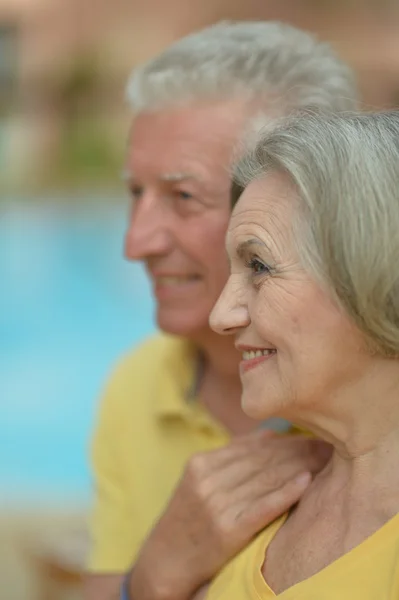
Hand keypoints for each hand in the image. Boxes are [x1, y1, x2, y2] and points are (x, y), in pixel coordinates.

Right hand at [129, 431, 330, 599]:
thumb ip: (230, 457)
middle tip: (327, 444)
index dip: (286, 440)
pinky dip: (285, 493)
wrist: (164, 561)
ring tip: (325, 459)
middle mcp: (208, 479)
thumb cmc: (187, 520)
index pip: (252, 446)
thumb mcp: (199, 481)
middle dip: (298, 450)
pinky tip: (306, 482)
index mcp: (202, 463)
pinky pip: (262, 506)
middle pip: (262, 459)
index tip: (312, 434)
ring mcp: (216, 504)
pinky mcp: (226, 530)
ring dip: (299, 466)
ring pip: (266, 478)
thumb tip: (269, 435)